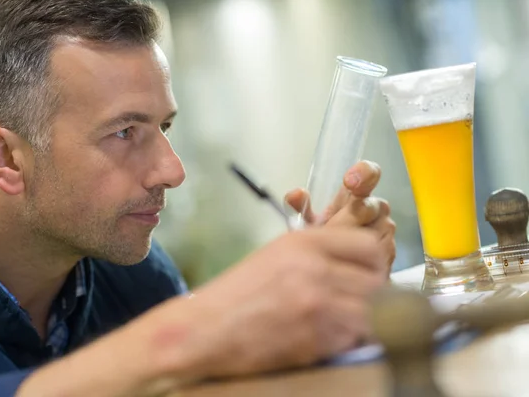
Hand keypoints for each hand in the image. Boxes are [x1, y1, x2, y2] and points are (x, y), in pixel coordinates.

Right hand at [173, 224, 391, 378]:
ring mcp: (319, 304)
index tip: (371, 276)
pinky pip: (357, 338)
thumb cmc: (237, 295)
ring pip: (375, 311)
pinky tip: (333, 338)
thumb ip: (318, 253)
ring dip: (368, 320)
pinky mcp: (318, 338)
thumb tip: (360, 267)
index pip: (368, 246)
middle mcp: (316, 268)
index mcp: (304, 242)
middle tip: (363, 304)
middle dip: (376, 295)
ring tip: (348, 323)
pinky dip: (352, 341)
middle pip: (377, 280)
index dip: (375, 264)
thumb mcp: (276, 256)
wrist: (206, 330)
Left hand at [285, 160, 395, 272]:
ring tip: (337, 246)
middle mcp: (373, 208)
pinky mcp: (388, 253)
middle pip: (374, 205)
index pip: (368, 174)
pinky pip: (383, 252)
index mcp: (354, 194)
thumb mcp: (306, 222)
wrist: (331, 267)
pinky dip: (364, 256)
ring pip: (381, 228)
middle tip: (336, 226)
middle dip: (354, 216)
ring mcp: (384, 230)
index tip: (350, 181)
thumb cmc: (322, 238)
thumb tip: (297, 194)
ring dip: (358, 238)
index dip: (363, 173)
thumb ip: (300, 207)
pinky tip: (349, 260)